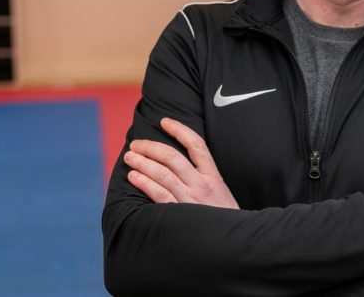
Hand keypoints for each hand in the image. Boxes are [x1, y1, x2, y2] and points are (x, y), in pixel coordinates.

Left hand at [124, 117, 238, 208]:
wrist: (234, 243)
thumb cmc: (224, 219)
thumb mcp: (222, 193)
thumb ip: (205, 178)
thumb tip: (181, 164)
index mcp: (214, 176)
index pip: (196, 144)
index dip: (179, 129)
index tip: (164, 122)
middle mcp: (201, 184)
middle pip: (172, 157)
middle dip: (150, 147)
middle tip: (136, 144)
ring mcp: (190, 199)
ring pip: (162, 173)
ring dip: (142, 163)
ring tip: (130, 157)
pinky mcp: (180, 214)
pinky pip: (159, 194)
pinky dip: (144, 183)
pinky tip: (134, 177)